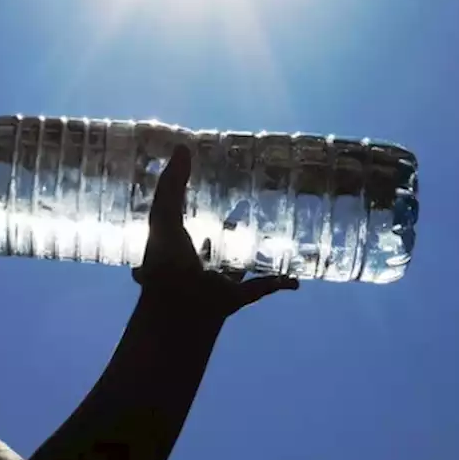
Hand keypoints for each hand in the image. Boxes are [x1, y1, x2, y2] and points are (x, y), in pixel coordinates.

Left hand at [133, 145, 298, 316]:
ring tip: (274, 235)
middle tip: (245, 204)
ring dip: (252, 253)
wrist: (180, 311)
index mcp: (175, 242)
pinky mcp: (236, 296)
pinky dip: (279, 283)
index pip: (183, 218)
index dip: (192, 202)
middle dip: (225, 227)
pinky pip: (263, 288)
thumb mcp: (162, 217)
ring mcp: (216, 280)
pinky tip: (296, 278)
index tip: (212, 182)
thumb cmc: (166, 263)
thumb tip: (182, 147)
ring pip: (238, 264)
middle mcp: (195, 261)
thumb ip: (171, 185)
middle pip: (212, 241)